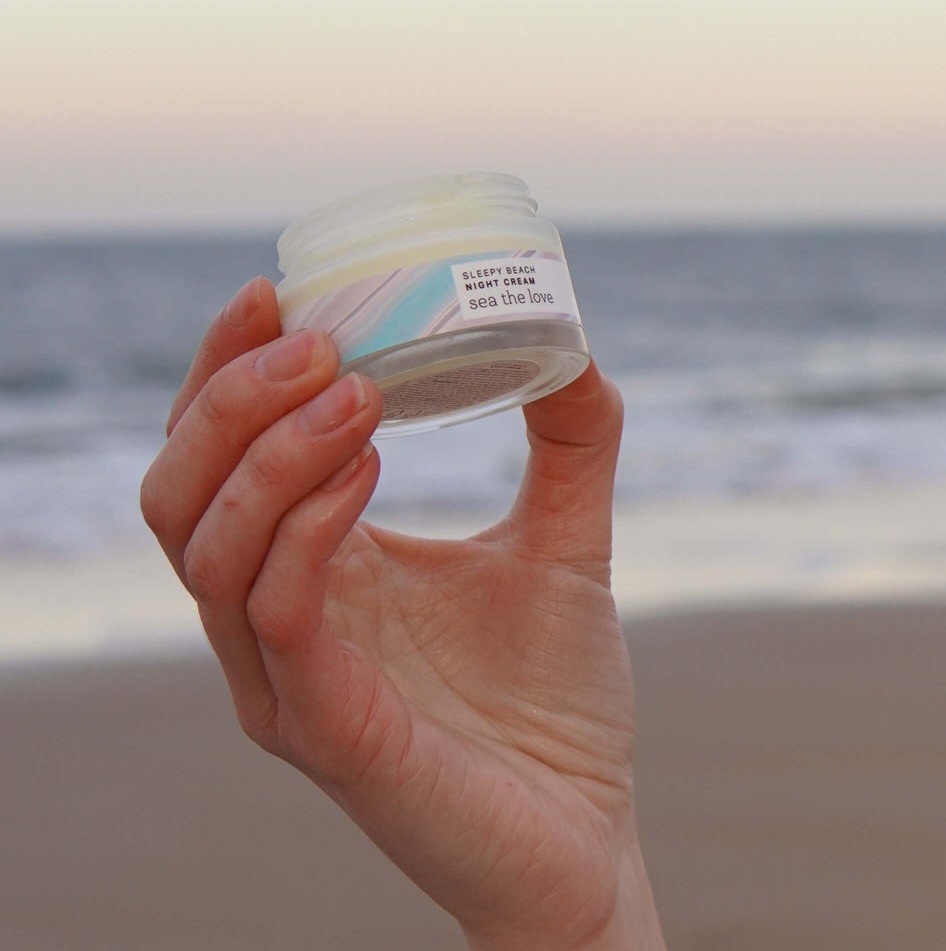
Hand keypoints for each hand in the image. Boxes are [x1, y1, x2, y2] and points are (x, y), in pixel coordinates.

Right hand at [139, 276, 660, 950]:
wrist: (587, 837)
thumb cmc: (555, 707)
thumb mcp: (566, 544)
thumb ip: (572, 446)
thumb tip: (578, 340)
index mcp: (310, 572)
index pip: (217, 457)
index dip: (226, 370)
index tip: (279, 289)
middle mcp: (273, 624)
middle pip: (177, 494)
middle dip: (228, 399)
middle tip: (315, 335)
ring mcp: (286, 683)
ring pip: (205, 550)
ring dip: (268, 453)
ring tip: (353, 387)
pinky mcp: (327, 732)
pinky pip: (279, 616)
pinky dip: (308, 531)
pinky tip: (365, 472)